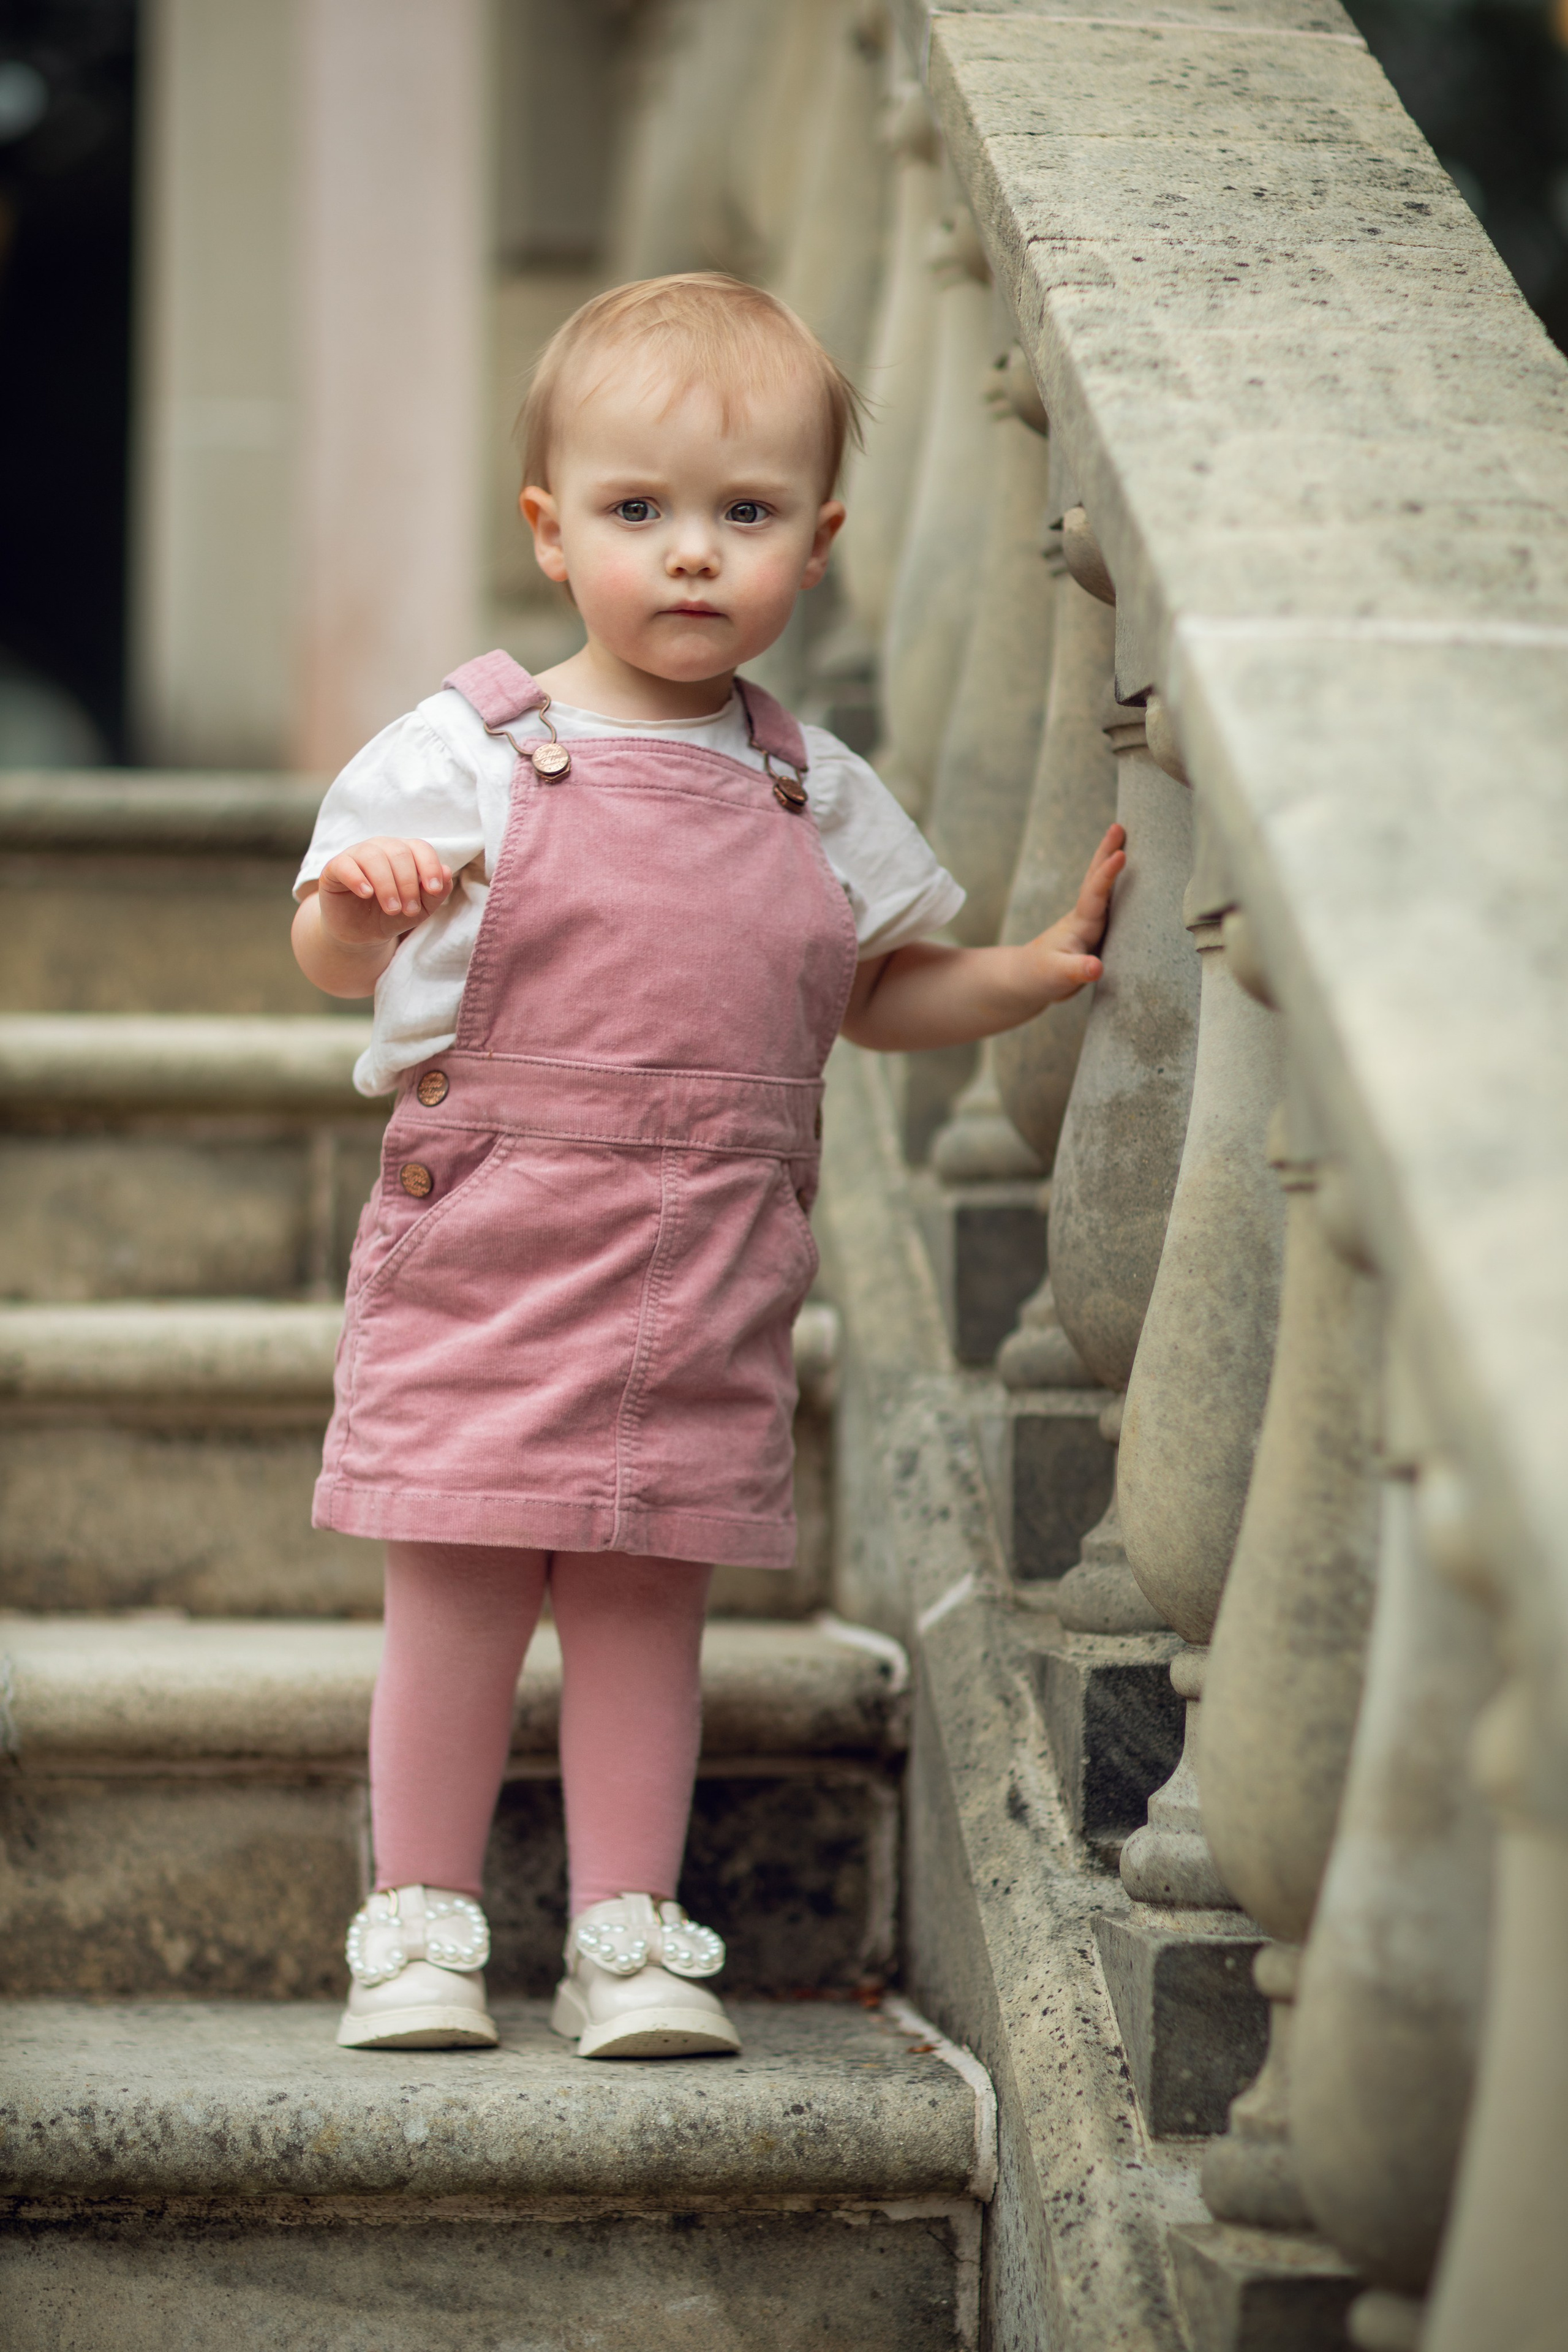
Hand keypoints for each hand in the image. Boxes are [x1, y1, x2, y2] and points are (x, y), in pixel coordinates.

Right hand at [317, 838, 453, 946]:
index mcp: (404, 853)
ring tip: (392, 908)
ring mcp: (357, 855)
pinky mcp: (335, 868)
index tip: (434, 889)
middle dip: (408, 883)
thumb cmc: (391, 915)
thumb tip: (447, 871)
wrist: (359, 933)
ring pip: (374, 857)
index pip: (420, 848)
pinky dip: (358, 879)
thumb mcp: (419, 909)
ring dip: (387, 885)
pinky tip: (367, 894)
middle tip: (409, 909)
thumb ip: (435, 893)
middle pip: (399, 853)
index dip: (430, 866)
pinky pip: (346, 865)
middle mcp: (381, 848)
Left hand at [1022, 823, 1125, 1001]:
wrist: (1028, 980)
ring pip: (1104, 887)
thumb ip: (1078, 971)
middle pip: (1096, 878)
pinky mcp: (1096, 932)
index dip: (1107, 874)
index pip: (1095, 893)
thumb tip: (1097, 967)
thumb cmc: (1041, 977)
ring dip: (1111, 863)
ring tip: (1126, 840)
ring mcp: (1091, 922)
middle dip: (1106, 851)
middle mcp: (1086, 916)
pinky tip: (1133, 878)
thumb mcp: (1058, 977)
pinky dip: (1119, 886)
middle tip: (1119, 825)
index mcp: (1080, 923)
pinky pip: (1111, 903)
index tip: (1121, 854)